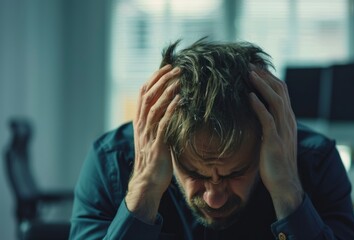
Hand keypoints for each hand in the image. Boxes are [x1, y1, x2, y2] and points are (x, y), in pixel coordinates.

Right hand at [125, 64, 180, 222]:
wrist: (147, 183)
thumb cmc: (153, 159)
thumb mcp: (152, 137)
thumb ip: (157, 122)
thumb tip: (168, 105)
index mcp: (140, 122)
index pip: (143, 94)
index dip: (154, 79)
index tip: (166, 67)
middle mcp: (142, 126)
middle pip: (148, 97)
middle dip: (162, 80)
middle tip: (176, 69)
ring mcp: (148, 136)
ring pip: (155, 108)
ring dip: (167, 92)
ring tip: (179, 80)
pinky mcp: (157, 146)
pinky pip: (163, 125)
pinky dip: (171, 111)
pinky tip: (180, 101)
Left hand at [248, 66, 302, 218]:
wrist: (285, 184)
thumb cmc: (276, 163)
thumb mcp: (274, 139)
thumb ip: (269, 125)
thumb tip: (256, 114)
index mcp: (288, 120)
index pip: (282, 92)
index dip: (269, 78)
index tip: (256, 69)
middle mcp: (288, 121)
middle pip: (280, 90)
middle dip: (265, 76)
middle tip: (250, 65)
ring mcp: (283, 130)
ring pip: (275, 100)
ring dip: (262, 85)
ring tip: (248, 73)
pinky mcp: (275, 140)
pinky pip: (267, 118)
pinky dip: (258, 105)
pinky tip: (249, 96)